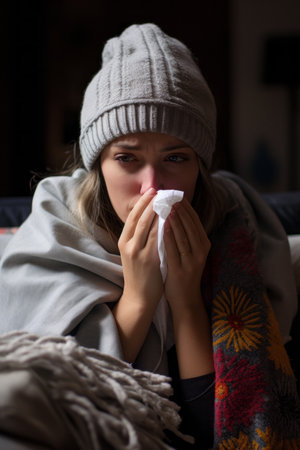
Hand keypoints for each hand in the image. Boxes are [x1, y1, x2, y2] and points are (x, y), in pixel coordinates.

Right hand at [118, 188, 162, 309]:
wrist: (138, 298)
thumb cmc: (139, 274)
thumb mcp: (133, 253)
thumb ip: (139, 237)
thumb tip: (150, 217)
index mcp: (123, 242)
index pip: (132, 217)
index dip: (142, 202)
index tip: (152, 191)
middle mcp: (128, 245)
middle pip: (139, 218)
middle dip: (150, 202)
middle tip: (160, 190)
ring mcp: (138, 253)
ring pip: (148, 226)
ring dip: (158, 211)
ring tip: (167, 200)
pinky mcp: (149, 260)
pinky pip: (157, 239)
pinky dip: (163, 227)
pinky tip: (171, 218)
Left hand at [164, 199, 213, 377]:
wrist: (185, 300)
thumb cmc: (183, 273)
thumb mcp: (189, 252)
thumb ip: (185, 235)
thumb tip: (175, 213)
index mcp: (203, 244)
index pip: (194, 220)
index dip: (185, 206)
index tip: (176, 194)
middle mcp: (200, 251)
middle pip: (190, 224)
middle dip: (179, 208)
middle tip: (169, 194)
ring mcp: (192, 260)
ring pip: (183, 235)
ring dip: (174, 218)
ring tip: (166, 204)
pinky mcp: (181, 269)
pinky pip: (174, 249)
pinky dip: (169, 236)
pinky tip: (162, 226)